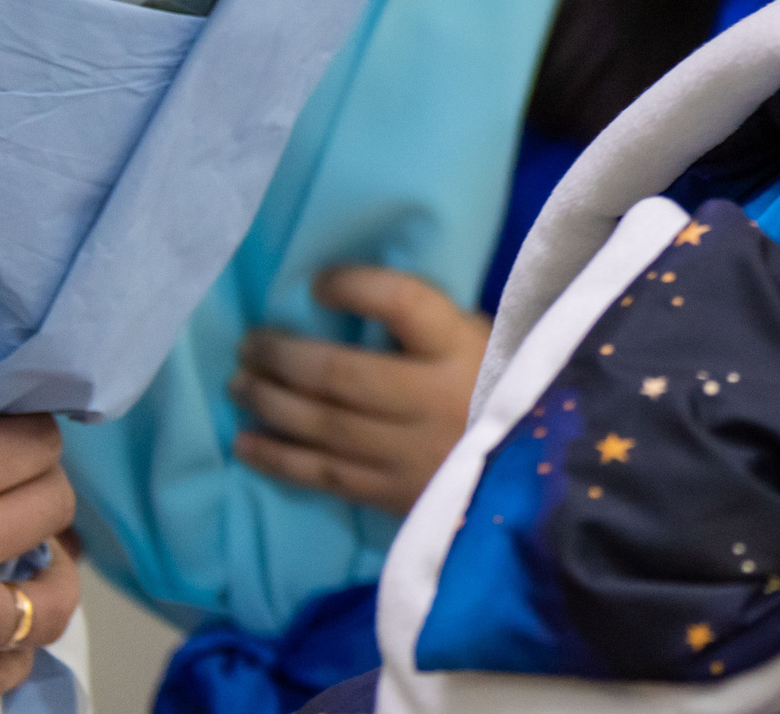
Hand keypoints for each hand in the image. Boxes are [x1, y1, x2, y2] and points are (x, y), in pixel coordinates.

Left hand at [233, 266, 490, 516]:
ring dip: (270, 402)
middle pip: (341, 373)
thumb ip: (433, 326)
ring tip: (237, 384)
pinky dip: (278, 458)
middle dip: (281, 356)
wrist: (542, 476)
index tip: (316, 282)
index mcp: (464, 349)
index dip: (353, 288)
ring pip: (324, 425)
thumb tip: (349, 303)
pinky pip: (325, 475)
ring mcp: (412, 454)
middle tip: (248, 343)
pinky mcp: (396, 496)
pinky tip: (246, 443)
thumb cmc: (504, 390)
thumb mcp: (484, 342)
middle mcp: (434, 400)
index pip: (402, 303)